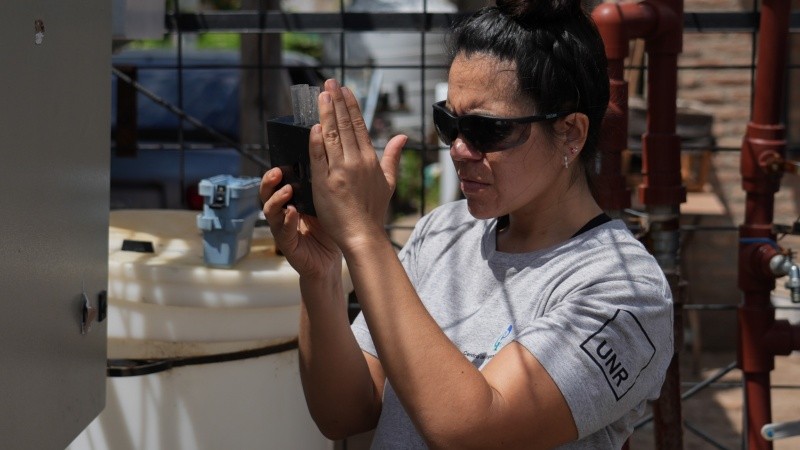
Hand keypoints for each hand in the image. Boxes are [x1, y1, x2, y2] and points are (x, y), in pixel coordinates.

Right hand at [260, 167, 341, 278]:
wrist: (330, 261)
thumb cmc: (328, 231)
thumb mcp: (325, 206)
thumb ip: (319, 190)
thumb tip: (322, 164)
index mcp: (290, 201)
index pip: (278, 183)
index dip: (276, 171)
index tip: (283, 160)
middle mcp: (282, 213)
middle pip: (267, 193)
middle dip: (269, 181)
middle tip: (277, 171)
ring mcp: (281, 228)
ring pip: (270, 211)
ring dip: (277, 199)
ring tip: (286, 190)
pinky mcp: (286, 244)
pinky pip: (283, 230)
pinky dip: (287, 220)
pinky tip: (292, 212)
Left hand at [309, 79, 406, 250]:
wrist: (362, 234)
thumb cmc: (374, 211)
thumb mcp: (388, 181)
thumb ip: (393, 157)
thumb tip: (402, 137)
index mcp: (370, 159)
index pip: (359, 125)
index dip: (350, 105)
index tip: (343, 89)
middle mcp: (356, 161)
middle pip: (344, 125)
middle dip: (336, 101)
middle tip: (329, 82)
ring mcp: (340, 171)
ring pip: (331, 135)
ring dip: (325, 113)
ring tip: (320, 95)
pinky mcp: (325, 182)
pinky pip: (320, 156)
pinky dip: (316, 140)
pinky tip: (313, 125)